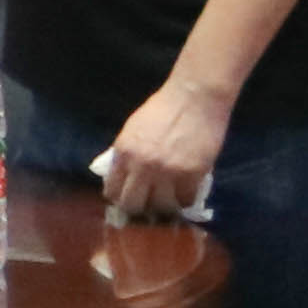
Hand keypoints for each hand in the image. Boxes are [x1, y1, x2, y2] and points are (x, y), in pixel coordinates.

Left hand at [102, 81, 229, 221]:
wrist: (194, 97)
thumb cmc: (163, 108)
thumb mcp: (133, 130)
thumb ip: (126, 154)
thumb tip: (122, 178)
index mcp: (123, 152)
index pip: (112, 190)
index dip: (119, 199)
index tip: (126, 200)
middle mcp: (142, 166)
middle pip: (133, 205)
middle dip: (138, 209)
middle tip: (147, 206)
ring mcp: (168, 172)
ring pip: (161, 207)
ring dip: (164, 206)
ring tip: (168, 201)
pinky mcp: (192, 174)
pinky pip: (186, 200)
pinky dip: (185, 199)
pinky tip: (185, 193)